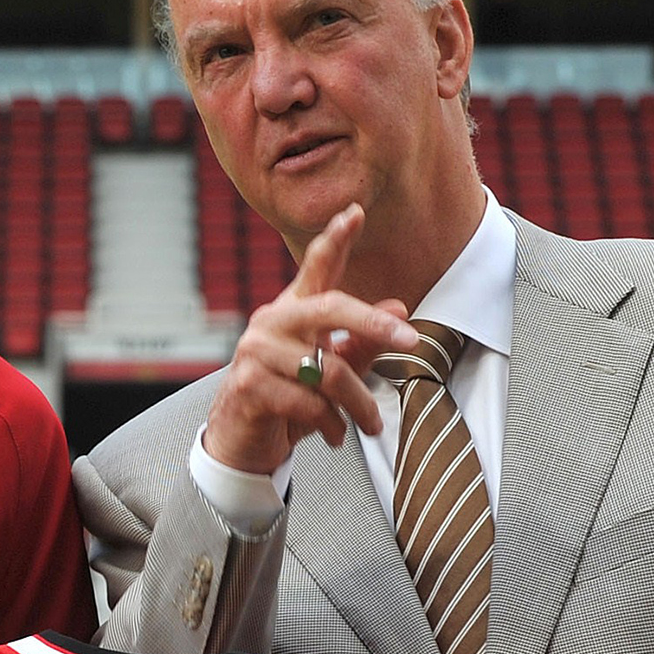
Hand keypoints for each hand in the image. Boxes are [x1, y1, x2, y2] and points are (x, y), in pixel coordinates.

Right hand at [203, 204, 418, 473]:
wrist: (242, 441)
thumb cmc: (289, 400)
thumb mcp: (331, 372)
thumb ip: (362, 342)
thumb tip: (401, 309)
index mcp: (294, 311)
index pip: (316, 268)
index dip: (335, 239)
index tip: (355, 212)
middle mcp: (272, 322)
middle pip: (331, 308)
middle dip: (375, 324)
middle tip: (411, 342)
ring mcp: (257, 351)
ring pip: (329, 371)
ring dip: (358, 403)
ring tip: (372, 424)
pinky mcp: (249, 384)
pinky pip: (309, 402)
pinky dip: (331, 424)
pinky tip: (334, 434)